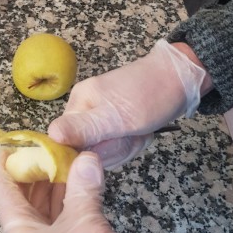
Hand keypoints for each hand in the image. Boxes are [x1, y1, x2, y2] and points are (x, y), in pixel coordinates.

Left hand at [0, 146, 170, 232]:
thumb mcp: (88, 225)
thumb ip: (84, 188)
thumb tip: (86, 158)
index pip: (4, 196)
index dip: (3, 167)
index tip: (4, 144)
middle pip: (23, 206)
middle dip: (32, 176)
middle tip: (42, 149)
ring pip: (43, 217)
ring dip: (52, 191)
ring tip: (62, 163)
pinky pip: (59, 229)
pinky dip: (66, 208)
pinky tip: (78, 190)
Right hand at [49, 39, 206, 168]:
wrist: (181, 78)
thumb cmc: (151, 95)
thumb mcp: (117, 116)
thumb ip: (83, 128)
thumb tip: (51, 136)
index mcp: (78, 104)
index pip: (67, 145)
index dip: (88, 154)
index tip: (111, 145)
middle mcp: (83, 110)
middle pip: (86, 150)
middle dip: (113, 150)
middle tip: (132, 135)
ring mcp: (100, 117)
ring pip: (103, 151)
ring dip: (125, 148)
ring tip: (139, 132)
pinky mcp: (114, 122)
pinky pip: (114, 145)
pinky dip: (130, 144)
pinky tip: (141, 133)